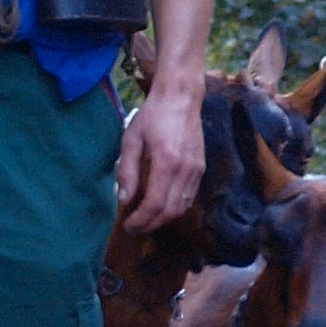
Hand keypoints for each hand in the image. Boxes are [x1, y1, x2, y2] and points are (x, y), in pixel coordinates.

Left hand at [114, 70, 206, 237]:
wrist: (181, 98)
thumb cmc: (153, 116)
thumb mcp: (131, 139)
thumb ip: (127, 170)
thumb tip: (124, 200)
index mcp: (167, 161)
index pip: (155, 204)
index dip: (140, 220)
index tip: (128, 225)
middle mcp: (186, 169)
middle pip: (169, 212)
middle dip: (150, 225)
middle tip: (133, 228)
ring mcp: (197, 170)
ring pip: (182, 208)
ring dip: (163, 220)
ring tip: (145, 220)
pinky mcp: (201, 169)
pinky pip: (189, 198)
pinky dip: (175, 208)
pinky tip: (160, 207)